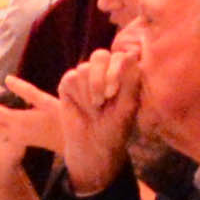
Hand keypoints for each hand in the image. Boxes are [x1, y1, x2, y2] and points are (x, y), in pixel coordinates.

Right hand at [48, 46, 140, 194]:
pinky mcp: (69, 83)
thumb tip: (131, 54)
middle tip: (103, 100)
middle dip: (100, 78)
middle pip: (100, 56)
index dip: (115, 71)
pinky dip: (78, 94)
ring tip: (95, 108)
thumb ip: (130, 81)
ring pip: (84, 68)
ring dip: (90, 92)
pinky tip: (83, 107)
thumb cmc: (115, 127)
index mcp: (123, 74)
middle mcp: (105, 71)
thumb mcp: (127, 106)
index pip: (121, 56)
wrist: (92, 145)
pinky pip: (71, 77)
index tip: (113, 94)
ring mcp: (86, 76)